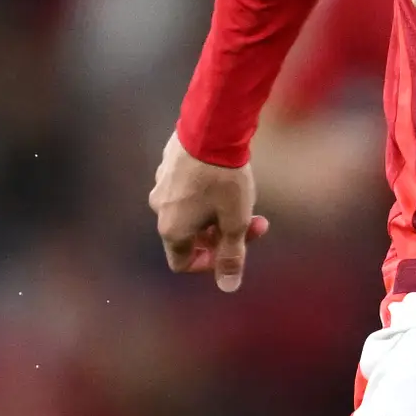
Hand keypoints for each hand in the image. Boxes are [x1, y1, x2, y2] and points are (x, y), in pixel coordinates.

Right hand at [148, 131, 268, 291]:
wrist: (212, 128)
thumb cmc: (224, 179)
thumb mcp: (235, 222)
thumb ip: (231, 256)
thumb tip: (228, 287)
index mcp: (172, 229)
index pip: (182, 263)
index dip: (209, 264)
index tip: (233, 250)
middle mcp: (160, 209)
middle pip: (191, 235)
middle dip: (223, 233)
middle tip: (256, 222)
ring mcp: (161, 184)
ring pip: (191, 210)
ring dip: (217, 212)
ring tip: (244, 197)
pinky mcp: (168, 163)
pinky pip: (187, 188)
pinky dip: (206, 191)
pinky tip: (226, 176)